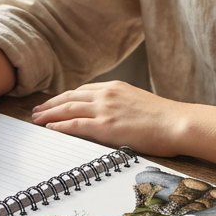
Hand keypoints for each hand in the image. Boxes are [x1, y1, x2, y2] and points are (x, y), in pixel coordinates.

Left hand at [31, 81, 189, 156]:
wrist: (178, 123)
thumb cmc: (164, 118)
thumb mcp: (139, 102)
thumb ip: (121, 105)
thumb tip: (112, 115)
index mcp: (115, 88)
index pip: (82, 91)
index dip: (64, 97)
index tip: (53, 103)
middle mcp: (107, 94)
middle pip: (70, 97)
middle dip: (51, 104)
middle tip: (36, 111)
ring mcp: (105, 109)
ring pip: (68, 109)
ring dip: (49, 114)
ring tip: (36, 119)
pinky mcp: (106, 126)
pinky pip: (75, 124)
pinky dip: (60, 125)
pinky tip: (50, 128)